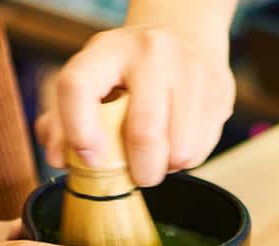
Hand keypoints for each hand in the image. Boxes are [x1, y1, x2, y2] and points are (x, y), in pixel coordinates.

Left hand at [36, 25, 235, 186]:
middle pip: (145, 131)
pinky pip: (202, 147)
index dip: (78, 131)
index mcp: (108, 50)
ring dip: (166, 167)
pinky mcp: (219, 89)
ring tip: (158, 156)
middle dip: (139, 170)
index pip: (79, 87)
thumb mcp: (90, 82)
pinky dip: (187, 160)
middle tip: (136, 176)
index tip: (89, 158)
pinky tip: (177, 142)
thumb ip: (61, 122)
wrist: (181, 35)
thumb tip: (59, 158)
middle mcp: (152, 52)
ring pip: (180, 148)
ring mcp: (190, 68)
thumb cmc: (127, 72)